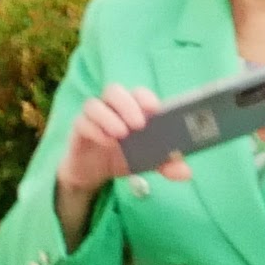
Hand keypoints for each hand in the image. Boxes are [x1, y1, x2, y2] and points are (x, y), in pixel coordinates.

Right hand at [55, 84, 170, 222]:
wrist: (93, 172)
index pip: (138, 93)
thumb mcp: (148, 162)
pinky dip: (95, 130)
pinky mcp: (78, 129)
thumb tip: (186, 173)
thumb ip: (167, 165)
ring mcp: (93, 117)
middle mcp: (112, 108)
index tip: (155, 109)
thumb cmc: (124, 156)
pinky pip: (81, 122)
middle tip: (139, 124)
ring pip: (94, 104)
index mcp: (133, 110)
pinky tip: (107, 142)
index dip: (146, 97)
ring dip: (108, 117)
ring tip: (122, 135)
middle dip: (128, 104)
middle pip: (114, 91)